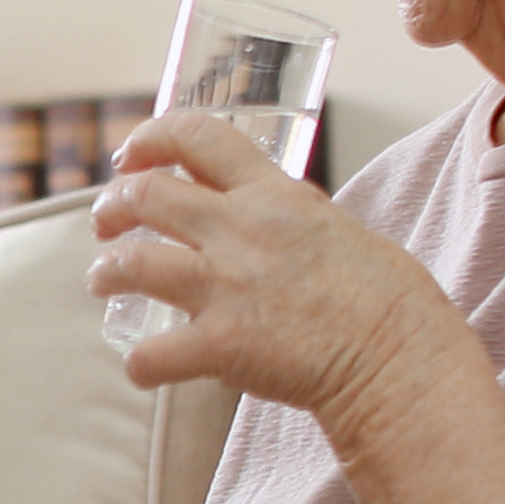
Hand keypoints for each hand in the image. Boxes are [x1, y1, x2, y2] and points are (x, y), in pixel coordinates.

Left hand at [89, 113, 465, 422]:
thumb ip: (288, 217)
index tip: (132, 157)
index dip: (150, 138)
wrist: (401, 356)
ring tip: (103, 281)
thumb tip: (266, 216)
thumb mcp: (336, 228)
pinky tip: (143, 366)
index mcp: (275, 194)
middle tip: (105, 224)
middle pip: (147, 194)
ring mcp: (228, 286)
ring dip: (105, 272)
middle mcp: (243, 230)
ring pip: (131, 263)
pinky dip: (138, 362)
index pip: (198, 136)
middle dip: (113, 205)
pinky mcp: (222, 344)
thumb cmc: (385, 299)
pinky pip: (149, 354)